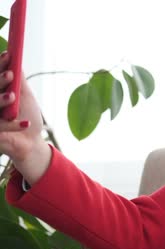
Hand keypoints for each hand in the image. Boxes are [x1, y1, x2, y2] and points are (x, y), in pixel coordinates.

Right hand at [0, 52, 50, 183]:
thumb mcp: (25, 98)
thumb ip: (18, 82)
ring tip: (12, 96)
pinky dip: (11, 125)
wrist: (30, 145)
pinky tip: (25, 123)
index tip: (9, 55)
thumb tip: (16, 61)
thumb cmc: (27, 118)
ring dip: (0, 100)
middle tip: (10, 74)